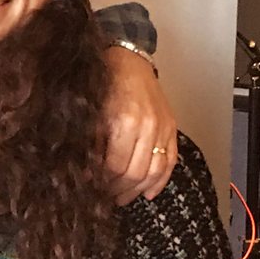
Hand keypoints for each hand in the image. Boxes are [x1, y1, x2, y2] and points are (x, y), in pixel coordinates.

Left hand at [101, 46, 176, 204]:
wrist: (128, 60)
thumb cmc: (104, 83)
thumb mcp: (91, 114)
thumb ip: (91, 145)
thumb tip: (88, 175)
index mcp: (125, 122)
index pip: (116, 167)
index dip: (103, 183)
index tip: (93, 189)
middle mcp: (148, 127)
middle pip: (136, 173)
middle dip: (119, 190)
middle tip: (105, 198)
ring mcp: (163, 128)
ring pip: (155, 171)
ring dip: (138, 190)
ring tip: (122, 198)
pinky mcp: (172, 128)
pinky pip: (170, 162)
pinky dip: (160, 181)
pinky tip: (148, 193)